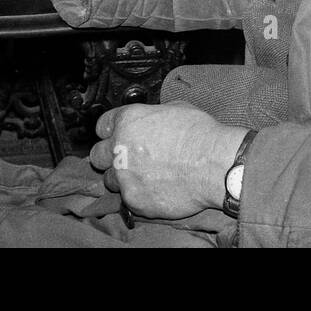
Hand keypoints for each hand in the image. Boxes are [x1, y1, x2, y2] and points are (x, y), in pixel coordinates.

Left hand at [88, 104, 245, 220]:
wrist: (213, 164)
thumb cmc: (199, 134)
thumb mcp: (172, 109)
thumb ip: (148, 118)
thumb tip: (146, 122)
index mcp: (127, 120)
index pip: (101, 126)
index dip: (110, 131)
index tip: (116, 137)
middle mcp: (120, 146)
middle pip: (97, 155)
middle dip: (110, 157)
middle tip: (127, 159)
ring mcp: (125, 176)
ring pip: (110, 179)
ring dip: (123, 178)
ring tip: (146, 177)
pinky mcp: (134, 200)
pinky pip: (127, 200)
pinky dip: (138, 196)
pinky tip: (155, 189)